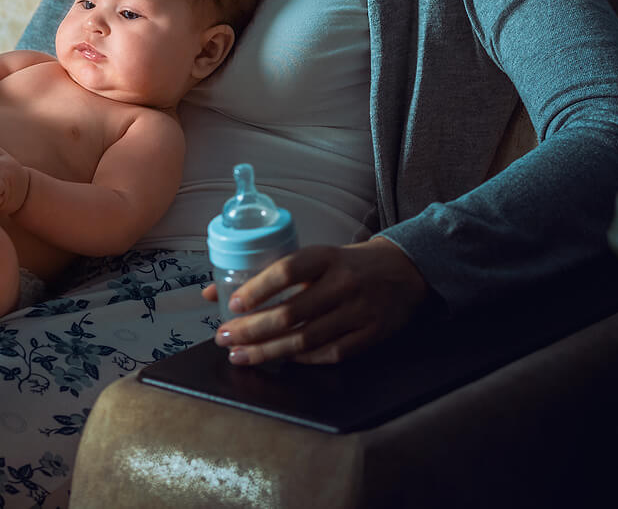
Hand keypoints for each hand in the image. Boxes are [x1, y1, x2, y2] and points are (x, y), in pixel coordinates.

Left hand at [201, 237, 429, 364]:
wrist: (404, 270)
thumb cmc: (348, 264)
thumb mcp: (315, 258)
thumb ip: (269, 274)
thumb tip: (212, 292)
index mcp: (327, 257)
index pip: (287, 270)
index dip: (258, 288)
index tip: (232, 304)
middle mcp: (343, 283)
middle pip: (291, 312)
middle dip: (252, 330)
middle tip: (225, 337)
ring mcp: (358, 311)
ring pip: (306, 339)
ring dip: (268, 351)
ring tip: (240, 355)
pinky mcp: (370, 334)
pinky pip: (330, 354)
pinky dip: (302, 360)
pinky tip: (280, 360)